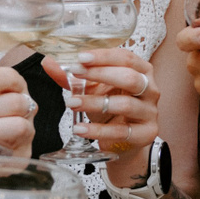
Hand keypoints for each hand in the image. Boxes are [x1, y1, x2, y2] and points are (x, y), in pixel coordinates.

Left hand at [42, 47, 158, 181]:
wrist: (122, 141)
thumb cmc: (110, 109)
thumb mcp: (93, 89)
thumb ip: (73, 77)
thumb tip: (48, 62)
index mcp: (142, 71)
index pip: (126, 58)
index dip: (104, 56)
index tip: (81, 57)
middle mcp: (150, 89)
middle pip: (130, 77)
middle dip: (100, 74)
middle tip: (74, 74)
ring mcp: (150, 112)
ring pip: (125, 104)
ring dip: (94, 103)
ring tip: (72, 103)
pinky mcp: (146, 134)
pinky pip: (121, 131)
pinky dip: (97, 130)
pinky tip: (79, 128)